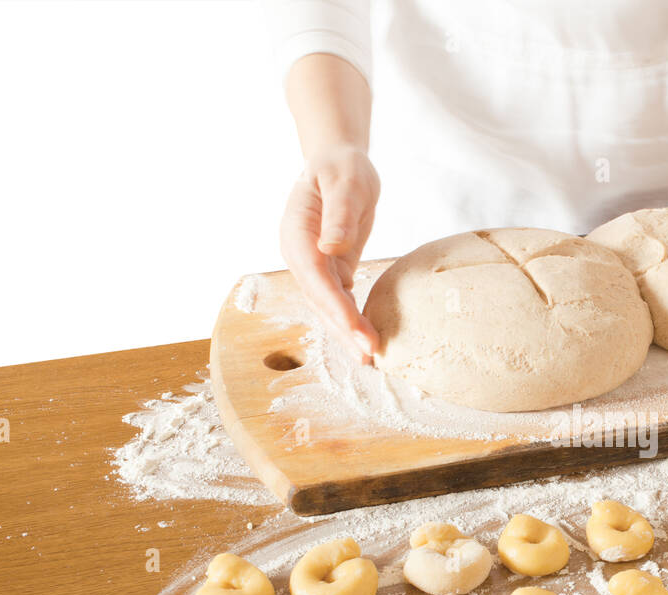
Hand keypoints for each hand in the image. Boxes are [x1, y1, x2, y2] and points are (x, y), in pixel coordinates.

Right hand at [280, 145, 380, 360]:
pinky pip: (340, 300)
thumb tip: (332, 247)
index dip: (334, 306)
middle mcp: (300, 255)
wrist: (338, 163)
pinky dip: (352, 321)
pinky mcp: (330, 270)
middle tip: (368, 355)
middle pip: (320, 300)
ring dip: (347, 333)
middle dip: (342, 329)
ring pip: (328, 306)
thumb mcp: (344, 183)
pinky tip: (368, 339)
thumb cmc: (341, 168)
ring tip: (370, 358)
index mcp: (297, 234)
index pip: (315, 278)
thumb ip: (339, 214)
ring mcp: (313, 265)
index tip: (355, 328)